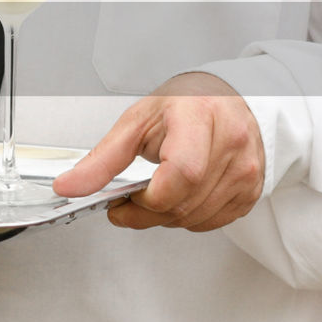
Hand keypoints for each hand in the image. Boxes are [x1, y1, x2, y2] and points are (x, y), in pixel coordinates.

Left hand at [53, 72, 264, 231]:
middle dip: (146, 212)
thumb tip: (69, 187)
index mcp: (200, 118)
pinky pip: (212, 222)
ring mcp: (246, 169)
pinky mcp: (252, 190)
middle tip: (127, 202)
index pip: (182, 173)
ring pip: (196, 218)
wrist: (225, 100)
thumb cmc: (182, 106)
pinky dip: (187, 218)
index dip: (149, 197)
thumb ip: (101, 160)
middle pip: (184, 203)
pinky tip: (178, 196)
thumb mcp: (135, 122)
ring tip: (152, 194)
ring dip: (164, 218)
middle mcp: (231, 143)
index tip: (126, 197)